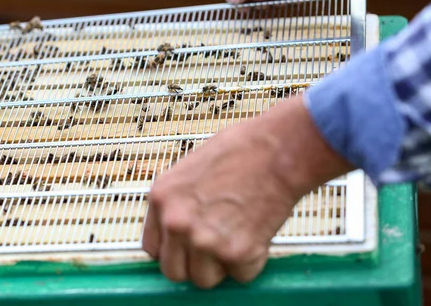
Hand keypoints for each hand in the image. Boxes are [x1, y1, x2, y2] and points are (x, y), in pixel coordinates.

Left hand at [142, 96, 351, 288]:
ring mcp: (204, 240)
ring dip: (222, 266)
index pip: (153, 248)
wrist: (277, 150)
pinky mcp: (236, 253)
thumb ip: (178, 203)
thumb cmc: (241, 151)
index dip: (173, 250)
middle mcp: (176, 222)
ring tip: (238, 236)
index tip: (186, 249)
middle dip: (193, 264)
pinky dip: (252, 262)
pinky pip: (241, 275)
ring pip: (205, 280)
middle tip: (214, 248)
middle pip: (173, 272)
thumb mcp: (190, 170)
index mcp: (161, 198)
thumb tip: (179, 232)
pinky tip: (257, 232)